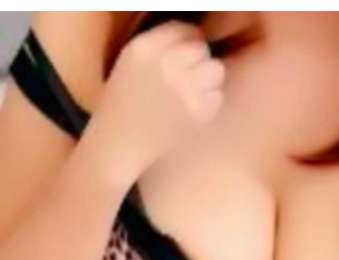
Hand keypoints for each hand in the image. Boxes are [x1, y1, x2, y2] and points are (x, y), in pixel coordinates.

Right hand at [84, 20, 225, 187]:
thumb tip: (198, 40)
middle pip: (202, 49)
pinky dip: (209, 104)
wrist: (117, 146)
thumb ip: (162, 47)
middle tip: (186, 81)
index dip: (189, 43)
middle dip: (198, 63)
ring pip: (216, 70)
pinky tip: (190, 113)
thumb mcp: (130, 63)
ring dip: (208, 81)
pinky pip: (217, 97)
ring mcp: (184, 90)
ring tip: (191, 95)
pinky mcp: (196, 114)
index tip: (185, 58)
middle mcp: (166, 65)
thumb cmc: (122, 106)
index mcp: (145, 48)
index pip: (185, 30)